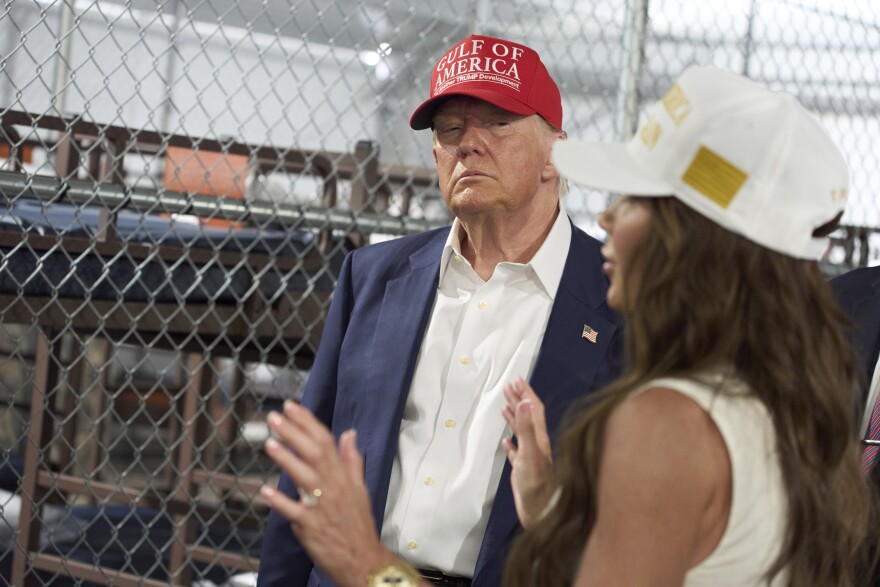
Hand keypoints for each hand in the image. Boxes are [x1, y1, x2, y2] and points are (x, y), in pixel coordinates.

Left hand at [260, 402, 394, 586]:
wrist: (363, 560)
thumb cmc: (358, 525)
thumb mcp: (361, 488)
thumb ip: (352, 460)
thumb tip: (349, 433)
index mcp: (343, 477)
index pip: (326, 441)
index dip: (308, 423)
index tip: (292, 407)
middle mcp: (333, 487)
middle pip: (314, 453)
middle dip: (294, 433)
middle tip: (274, 417)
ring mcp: (322, 506)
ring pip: (304, 477)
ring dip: (287, 459)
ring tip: (270, 443)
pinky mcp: (311, 527)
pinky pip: (294, 511)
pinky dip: (280, 501)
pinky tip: (265, 491)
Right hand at [501, 377, 554, 527]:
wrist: (540, 510)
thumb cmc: (536, 482)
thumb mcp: (529, 452)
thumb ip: (525, 427)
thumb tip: (523, 401)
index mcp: (539, 437)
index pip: (533, 408)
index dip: (526, 392)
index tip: (516, 379)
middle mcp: (537, 444)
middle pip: (527, 416)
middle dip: (518, 399)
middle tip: (507, 386)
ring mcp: (530, 456)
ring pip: (522, 432)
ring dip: (513, 417)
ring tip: (504, 406)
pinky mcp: (523, 469)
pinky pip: (516, 452)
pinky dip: (510, 443)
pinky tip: (505, 441)